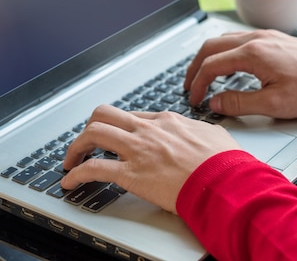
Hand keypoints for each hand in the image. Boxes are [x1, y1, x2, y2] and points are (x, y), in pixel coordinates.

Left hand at [61, 105, 240, 213]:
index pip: (133, 116)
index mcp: (167, 121)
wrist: (225, 180)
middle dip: (90, 127)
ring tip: (71, 160)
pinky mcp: (132, 173)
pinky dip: (76, 175)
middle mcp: (148, 130)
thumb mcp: (214, 135)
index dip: (120, 127)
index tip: (116, 137)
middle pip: (105, 114)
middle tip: (87, 143)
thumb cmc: (224, 162)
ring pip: (93, 133)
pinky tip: (71, 183)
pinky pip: (94, 168)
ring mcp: (138, 149)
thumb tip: (202, 133)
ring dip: (76, 146)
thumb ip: (200, 132)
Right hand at [184, 29, 296, 118]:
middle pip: (210, 46)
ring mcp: (263, 35)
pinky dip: (223, 51)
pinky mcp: (270, 37)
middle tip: (189, 86)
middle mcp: (254, 39)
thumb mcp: (274, 104)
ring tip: (203, 76)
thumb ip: (239, 103)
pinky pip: (237, 39)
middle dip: (195, 67)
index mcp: (252, 54)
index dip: (198, 84)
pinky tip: (226, 65)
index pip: (211, 65)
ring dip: (208, 57)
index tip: (195, 99)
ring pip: (223, 40)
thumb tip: (216, 103)